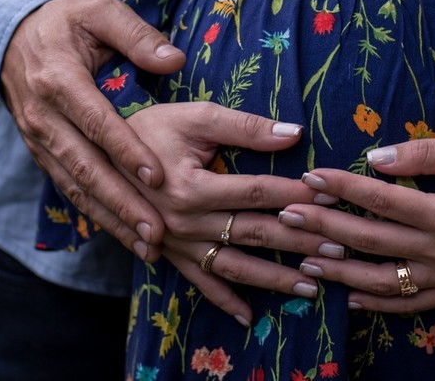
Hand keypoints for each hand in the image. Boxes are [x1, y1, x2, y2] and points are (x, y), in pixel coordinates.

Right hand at [1, 0, 184, 261]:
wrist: (6, 37)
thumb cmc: (64, 22)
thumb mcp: (98, 11)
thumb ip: (136, 34)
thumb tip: (174, 61)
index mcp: (58, 80)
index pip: (95, 121)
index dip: (125, 150)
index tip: (156, 176)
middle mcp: (43, 118)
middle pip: (85, 167)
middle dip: (122, 202)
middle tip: (157, 231)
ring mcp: (38, 141)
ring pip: (77, 187)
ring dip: (112, 218)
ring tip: (149, 245)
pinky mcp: (41, 155)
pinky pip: (70, 190)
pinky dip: (98, 215)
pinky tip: (126, 235)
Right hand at [123, 102, 336, 323]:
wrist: (94, 152)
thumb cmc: (148, 127)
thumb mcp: (194, 117)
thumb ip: (244, 126)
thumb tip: (293, 133)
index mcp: (192, 187)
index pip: (258, 192)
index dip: (297, 193)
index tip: (333, 196)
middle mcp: (185, 222)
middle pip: (254, 232)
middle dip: (300, 242)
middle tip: (339, 248)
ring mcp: (176, 244)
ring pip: (234, 266)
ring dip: (274, 278)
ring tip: (313, 286)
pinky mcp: (168, 254)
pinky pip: (200, 283)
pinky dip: (224, 302)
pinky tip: (248, 317)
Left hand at [280, 137, 434, 312]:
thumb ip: (424, 155)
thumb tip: (374, 156)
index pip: (381, 200)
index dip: (343, 187)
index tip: (311, 175)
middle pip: (372, 242)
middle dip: (325, 228)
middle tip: (287, 215)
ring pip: (384, 280)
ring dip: (340, 271)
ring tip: (303, 259)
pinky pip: (412, 304)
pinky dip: (378, 303)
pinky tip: (349, 295)